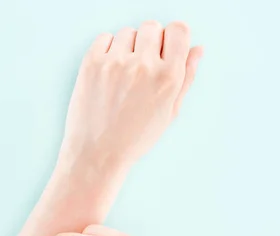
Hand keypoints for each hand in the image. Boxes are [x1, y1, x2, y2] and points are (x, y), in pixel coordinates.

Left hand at [59, 21, 202, 171]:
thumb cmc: (134, 137)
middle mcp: (144, 66)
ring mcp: (115, 63)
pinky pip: (103, 38)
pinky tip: (106, 72)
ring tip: (121, 75)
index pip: (179, 29)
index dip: (172, 38)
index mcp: (168, 77)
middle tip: (140, 67)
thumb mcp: (169, 112)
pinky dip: (106, 50)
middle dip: (149, 41)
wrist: (97, 154)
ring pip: (127, 32)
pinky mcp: (92, 64)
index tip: (163, 50)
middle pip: (152, 27)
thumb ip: (186, 77)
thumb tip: (197, 49)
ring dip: (126, 47)